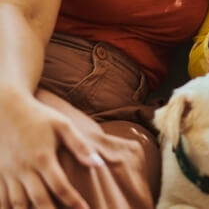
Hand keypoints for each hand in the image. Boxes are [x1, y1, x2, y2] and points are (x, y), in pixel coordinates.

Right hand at [0, 91, 102, 208]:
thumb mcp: (63, 126)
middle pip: (39, 200)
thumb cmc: (39, 117)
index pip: (60, 186)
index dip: (73, 201)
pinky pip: (1, 200)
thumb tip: (99, 164)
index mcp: (43, 157)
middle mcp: (24, 169)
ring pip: (18, 204)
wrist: (5, 109)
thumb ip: (80, 145)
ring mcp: (8, 173)